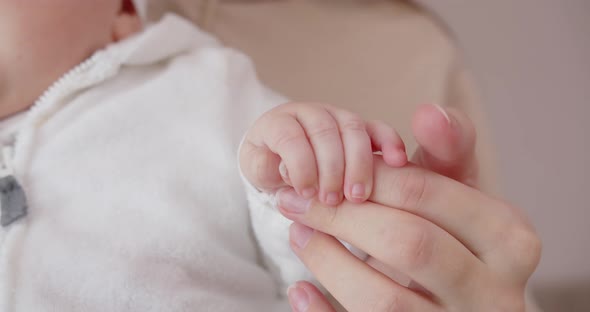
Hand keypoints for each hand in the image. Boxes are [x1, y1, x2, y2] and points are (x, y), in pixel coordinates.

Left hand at [240, 102, 406, 204]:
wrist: (283, 162)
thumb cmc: (270, 168)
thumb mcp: (257, 171)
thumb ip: (263, 168)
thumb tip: (282, 168)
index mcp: (279, 122)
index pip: (290, 136)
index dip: (300, 165)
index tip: (306, 194)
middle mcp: (310, 114)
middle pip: (325, 132)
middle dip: (331, 169)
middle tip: (333, 200)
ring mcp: (337, 118)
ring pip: (353, 130)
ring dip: (358, 164)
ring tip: (357, 197)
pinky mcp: (360, 129)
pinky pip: (378, 128)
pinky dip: (389, 142)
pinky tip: (397, 162)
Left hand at [279, 106, 540, 310]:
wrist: (471, 301)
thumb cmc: (461, 238)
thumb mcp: (463, 193)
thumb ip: (449, 151)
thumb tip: (428, 112)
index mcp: (509, 240)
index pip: (426, 194)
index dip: (367, 177)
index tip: (326, 167)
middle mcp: (493, 292)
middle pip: (407, 245)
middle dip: (342, 217)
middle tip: (297, 200)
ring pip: (383, 300)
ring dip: (328, 262)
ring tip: (300, 233)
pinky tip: (302, 290)